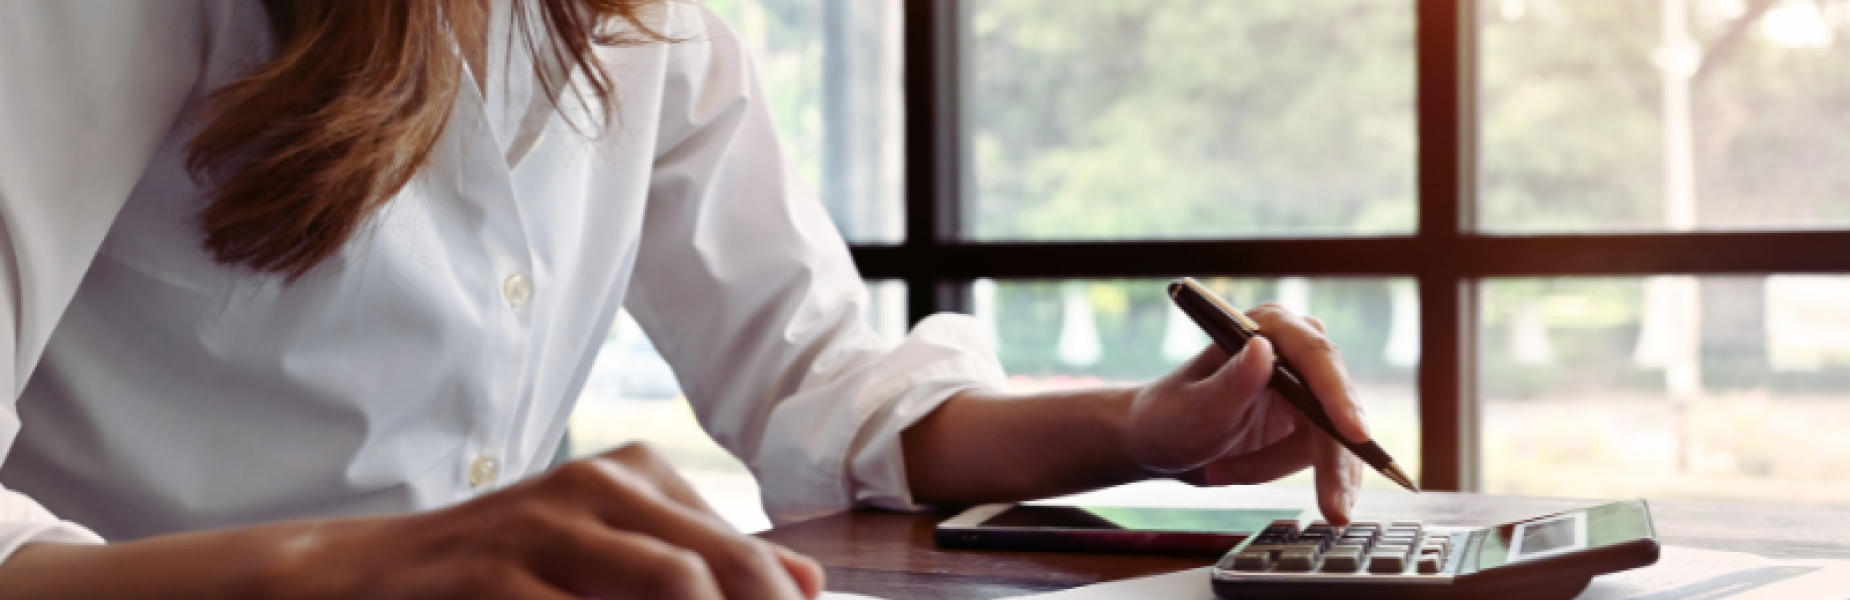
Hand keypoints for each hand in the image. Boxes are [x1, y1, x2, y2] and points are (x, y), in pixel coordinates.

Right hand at [252, 443, 824, 599]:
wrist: (362, 573)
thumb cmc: (502, 568)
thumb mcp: (608, 548)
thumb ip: (702, 558)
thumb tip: (807, 581)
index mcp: (633, 475)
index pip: (742, 553)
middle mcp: (594, 487)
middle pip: (719, 567)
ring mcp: (541, 530)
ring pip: (671, 586)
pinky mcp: (493, 579)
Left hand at [1123, 303, 1367, 523]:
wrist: (1158, 443)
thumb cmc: (1167, 417)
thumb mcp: (1194, 407)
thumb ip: (1231, 382)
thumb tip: (1263, 349)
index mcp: (1267, 327)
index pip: (1315, 357)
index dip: (1338, 395)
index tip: (1354, 433)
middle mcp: (1293, 351)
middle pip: (1334, 405)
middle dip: (1331, 460)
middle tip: (1334, 509)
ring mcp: (1305, 387)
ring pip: (1330, 439)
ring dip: (1278, 466)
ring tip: (1223, 472)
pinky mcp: (1307, 421)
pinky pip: (1321, 456)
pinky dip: (1285, 473)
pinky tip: (1241, 474)